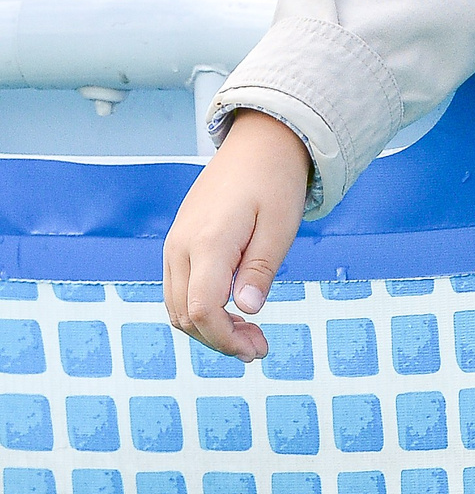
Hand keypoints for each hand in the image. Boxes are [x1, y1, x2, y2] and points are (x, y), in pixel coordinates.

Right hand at [163, 111, 309, 360]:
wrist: (259, 143)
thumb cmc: (276, 182)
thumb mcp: (281, 225)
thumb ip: (260, 269)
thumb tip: (246, 310)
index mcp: (208, 242)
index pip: (202, 310)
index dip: (225, 339)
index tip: (256, 350)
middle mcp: (181, 246)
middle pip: (184, 315)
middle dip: (219, 339)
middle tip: (260, 348)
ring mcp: (175, 244)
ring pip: (177, 306)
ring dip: (208, 327)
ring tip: (250, 333)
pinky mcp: (179, 242)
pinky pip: (180, 288)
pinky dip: (201, 308)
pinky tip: (234, 310)